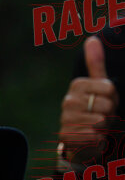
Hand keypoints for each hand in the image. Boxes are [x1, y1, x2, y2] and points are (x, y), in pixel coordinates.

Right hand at [58, 36, 118, 162]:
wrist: (81, 139)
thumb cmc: (93, 110)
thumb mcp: (97, 87)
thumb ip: (96, 64)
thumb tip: (92, 38)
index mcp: (77, 85)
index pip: (109, 88)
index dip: (113, 98)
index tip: (103, 102)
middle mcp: (68, 100)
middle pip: (106, 104)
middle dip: (109, 114)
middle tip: (100, 116)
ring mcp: (66, 119)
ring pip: (101, 121)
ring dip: (104, 128)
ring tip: (95, 128)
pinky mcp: (67, 137)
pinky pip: (95, 136)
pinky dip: (98, 141)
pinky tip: (91, 139)